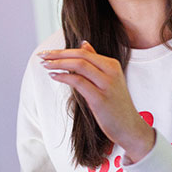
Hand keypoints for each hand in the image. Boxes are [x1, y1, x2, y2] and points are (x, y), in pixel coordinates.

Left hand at [39, 42, 155, 162]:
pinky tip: (54, 76)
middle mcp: (111, 71)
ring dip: (58, 64)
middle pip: (80, 56)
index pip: (84, 52)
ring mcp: (106, 85)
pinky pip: (79, 82)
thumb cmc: (116, 105)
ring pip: (79, 66)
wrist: (130, 127)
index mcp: (112, 65)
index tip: (48, 53)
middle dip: (58, 54)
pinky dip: (64, 77)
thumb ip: (96, 61)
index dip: (63, 51)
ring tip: (45, 66)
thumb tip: (83, 44)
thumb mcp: (109, 79)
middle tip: (42, 56)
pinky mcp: (100, 99)